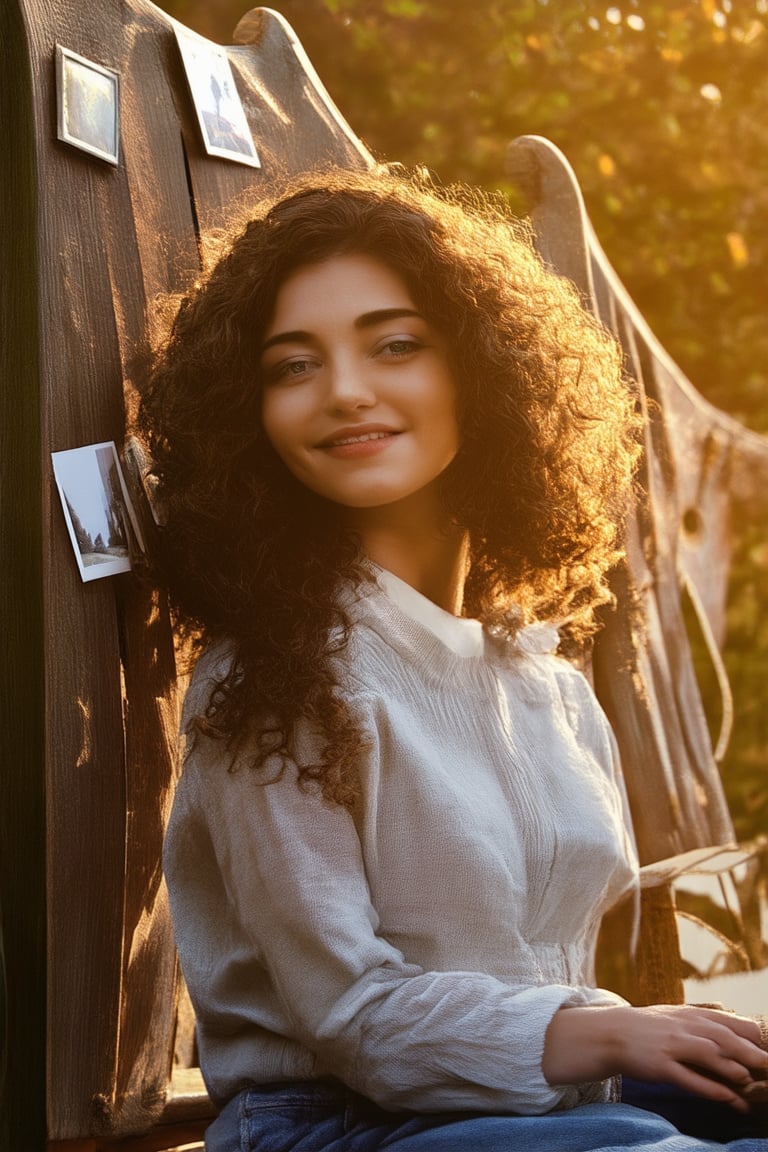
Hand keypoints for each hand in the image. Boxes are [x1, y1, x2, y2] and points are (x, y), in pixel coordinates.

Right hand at [543, 1003, 767, 1112]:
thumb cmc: (647, 1027)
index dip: (748, 1033)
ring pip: (708, 1055)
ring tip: (751, 1081)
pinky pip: (690, 1079)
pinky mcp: (660, 1066)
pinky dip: (712, 1089)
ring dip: (733, 1068)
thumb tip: (733, 1025)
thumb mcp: (675, 1016)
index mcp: (688, 1014)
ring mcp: (671, 1046)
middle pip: (721, 1037)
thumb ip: (702, 1020)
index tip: (766, 1044)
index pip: (725, 1021)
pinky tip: (729, 1098)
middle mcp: (682, 1027)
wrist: (610, 1033)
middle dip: (748, 1051)